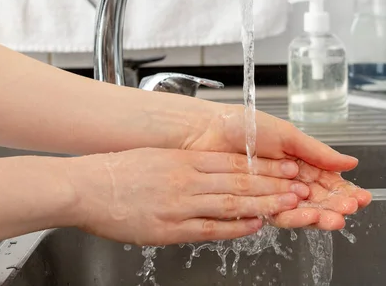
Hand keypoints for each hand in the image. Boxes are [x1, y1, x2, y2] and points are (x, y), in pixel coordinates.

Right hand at [67, 148, 310, 245]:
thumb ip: (188, 165)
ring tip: (288, 203)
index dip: (264, 165)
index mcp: (185, 161)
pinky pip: (210, 228)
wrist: (86, 187)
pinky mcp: (170, 229)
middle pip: (240, 181)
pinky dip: (236, 227)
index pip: (235, 163)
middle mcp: (188, 180)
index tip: (286, 166)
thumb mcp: (159, 158)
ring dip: (264, 203)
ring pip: (232, 203)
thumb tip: (216, 170)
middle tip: (299, 185)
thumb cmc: (119, 171)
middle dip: (274, 183)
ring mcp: (180, 205)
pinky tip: (255, 225)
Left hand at [185, 104, 371, 229]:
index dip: (344, 191)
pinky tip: (309, 215)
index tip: (361, 197)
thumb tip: (350, 162)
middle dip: (336, 206)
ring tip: (335, 217)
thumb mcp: (288, 135)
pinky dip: (295, 218)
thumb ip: (318, 152)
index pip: (328, 182)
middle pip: (318, 201)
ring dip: (320, 216)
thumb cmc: (244, 126)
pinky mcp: (255, 206)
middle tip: (349, 209)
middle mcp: (288, 182)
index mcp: (300, 163)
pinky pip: (278, 216)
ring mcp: (272, 195)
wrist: (209, 131)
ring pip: (302, 212)